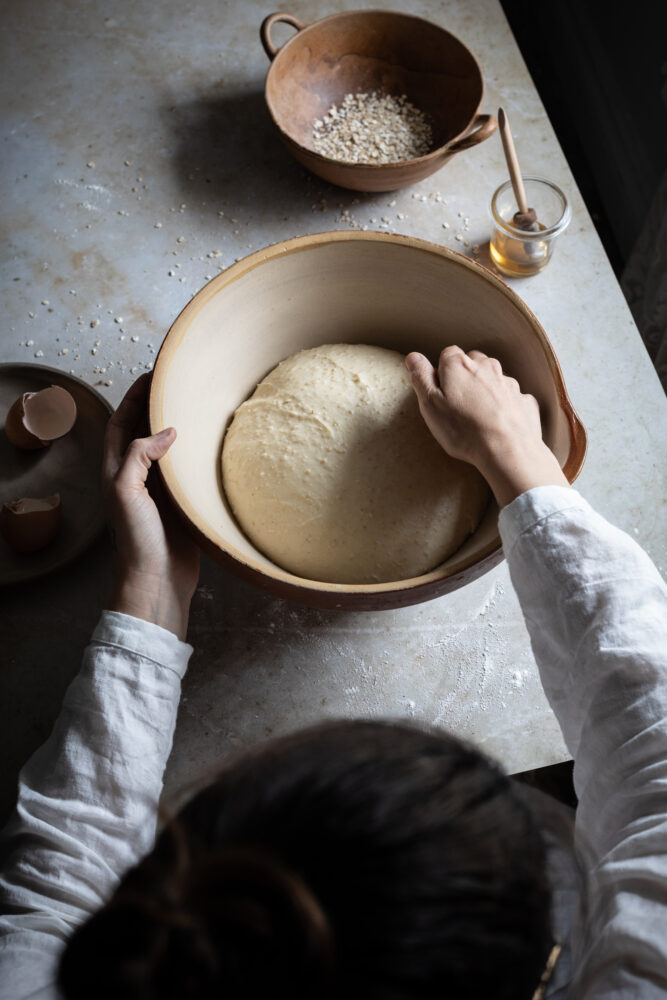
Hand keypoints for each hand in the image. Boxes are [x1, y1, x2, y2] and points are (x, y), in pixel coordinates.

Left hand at [102, 373, 199, 639]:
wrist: (158, 580)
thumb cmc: (137, 539)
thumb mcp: (127, 491)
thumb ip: (139, 456)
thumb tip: (166, 430)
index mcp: (116, 471)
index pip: (120, 423)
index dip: (133, 397)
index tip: (152, 376)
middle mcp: (136, 478)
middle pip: (143, 432)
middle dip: (155, 408)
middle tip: (176, 386)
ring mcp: (159, 491)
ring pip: (166, 451)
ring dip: (177, 429)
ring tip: (195, 408)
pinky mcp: (180, 505)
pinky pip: (185, 472)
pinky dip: (194, 455)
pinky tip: (210, 447)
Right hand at [405, 346, 568, 506]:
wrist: (506, 449)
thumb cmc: (463, 429)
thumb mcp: (430, 404)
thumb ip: (421, 377)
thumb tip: (413, 356)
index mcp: (459, 365)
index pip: (447, 354)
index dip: (441, 372)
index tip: (439, 392)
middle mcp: (487, 366)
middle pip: (472, 363)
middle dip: (465, 377)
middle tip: (457, 405)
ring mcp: (508, 382)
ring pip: (493, 379)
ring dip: (485, 391)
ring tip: (477, 417)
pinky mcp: (523, 400)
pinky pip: (511, 397)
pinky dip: (504, 406)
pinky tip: (498, 424)